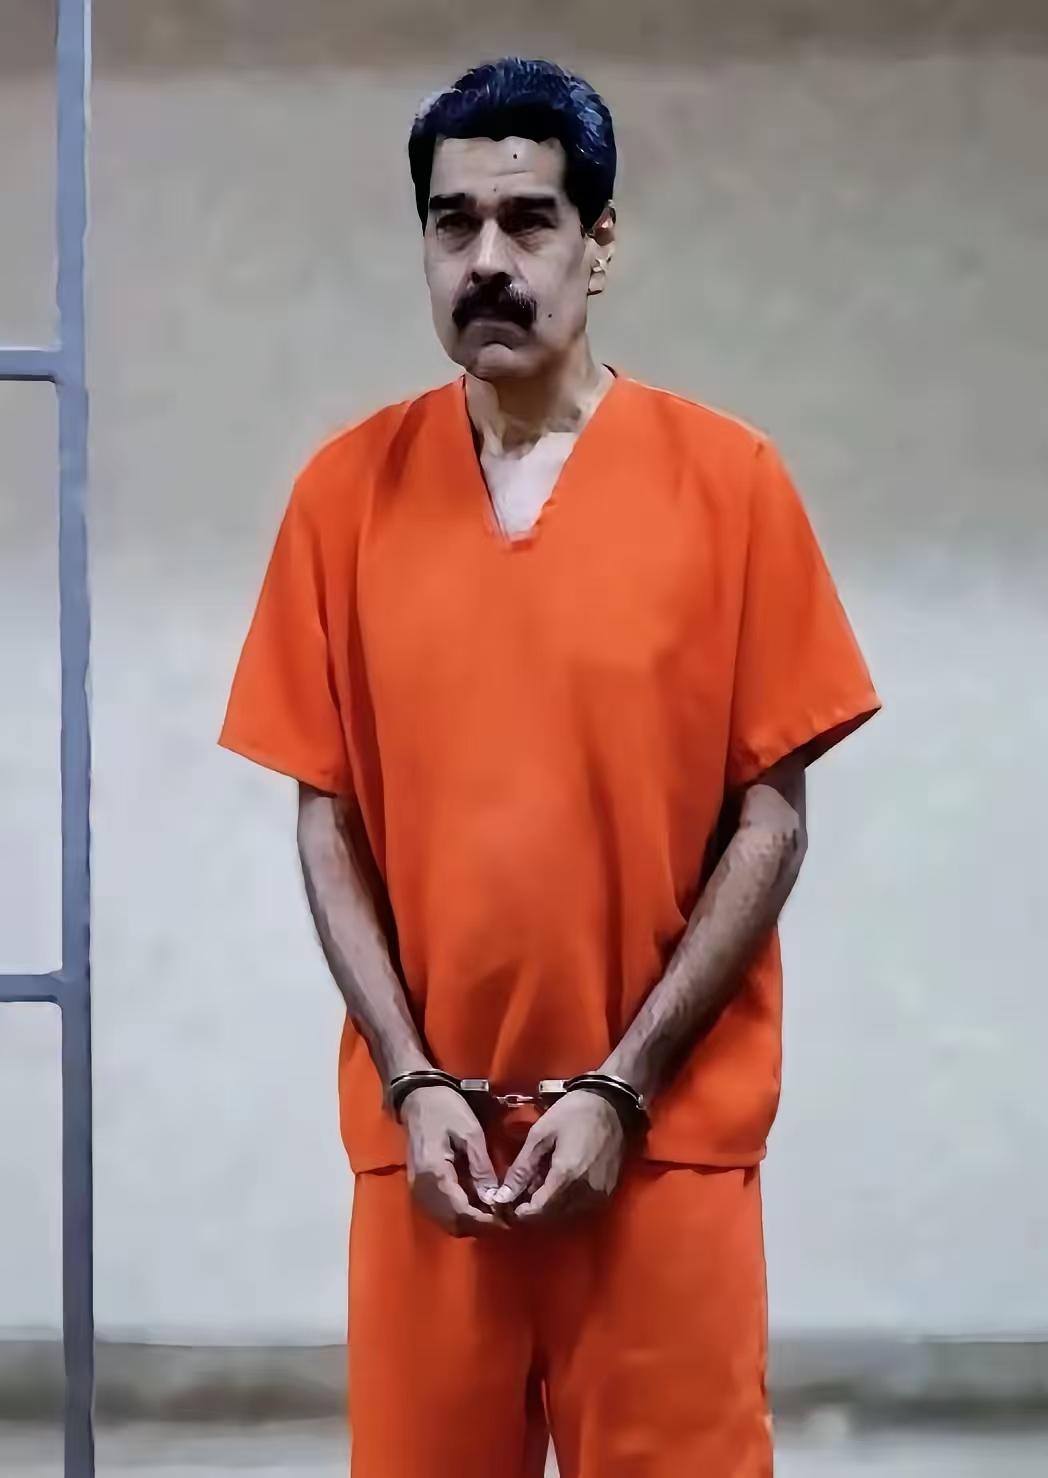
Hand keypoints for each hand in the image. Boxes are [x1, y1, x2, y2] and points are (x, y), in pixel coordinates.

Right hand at [401, 1086, 503, 1237]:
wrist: (418, 1098)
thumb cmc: (446, 1109)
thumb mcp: (470, 1133)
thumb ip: (481, 1167)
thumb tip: (493, 1198)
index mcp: (434, 1174)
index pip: (460, 1212)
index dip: (484, 1222)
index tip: (507, 1221)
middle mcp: (421, 1189)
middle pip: (451, 1223)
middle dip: (479, 1226)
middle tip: (504, 1220)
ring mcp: (417, 1190)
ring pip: (445, 1221)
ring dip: (469, 1223)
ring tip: (493, 1214)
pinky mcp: (419, 1187)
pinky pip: (439, 1212)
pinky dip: (458, 1215)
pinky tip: (476, 1205)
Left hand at [494, 1090, 625, 1224]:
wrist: (611, 1104)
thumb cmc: (572, 1113)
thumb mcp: (540, 1135)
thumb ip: (521, 1169)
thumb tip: (503, 1195)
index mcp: (566, 1176)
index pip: (538, 1211)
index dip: (520, 1212)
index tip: (508, 1202)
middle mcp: (585, 1192)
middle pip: (552, 1215)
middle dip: (533, 1207)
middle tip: (522, 1189)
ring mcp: (599, 1194)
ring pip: (566, 1212)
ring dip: (549, 1205)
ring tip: (540, 1182)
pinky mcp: (608, 1191)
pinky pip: (581, 1205)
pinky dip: (566, 1200)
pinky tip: (559, 1182)